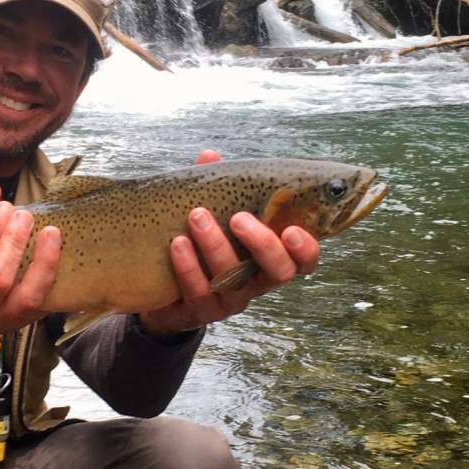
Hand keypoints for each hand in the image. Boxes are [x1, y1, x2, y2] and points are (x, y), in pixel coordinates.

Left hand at [137, 150, 320, 334]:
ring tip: (197, 216)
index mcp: (268, 258)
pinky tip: (176, 244)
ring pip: (235, 282)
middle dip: (263, 244)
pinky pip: (200, 293)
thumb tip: (209, 156)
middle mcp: (256, 282)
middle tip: (239, 218)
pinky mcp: (201, 312)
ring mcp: (230, 300)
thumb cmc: (198, 245)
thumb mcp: (210, 216)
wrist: (162, 288)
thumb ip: (214, 188)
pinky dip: (189, 267)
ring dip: (217, 247)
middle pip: (279, 273)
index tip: (293, 229)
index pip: (303, 260)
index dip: (306, 248)